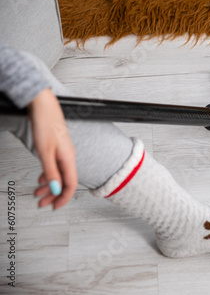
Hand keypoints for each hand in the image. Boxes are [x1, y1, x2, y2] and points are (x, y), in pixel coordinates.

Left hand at [29, 88, 77, 209]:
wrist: (43, 105)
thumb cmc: (45, 124)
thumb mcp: (45, 152)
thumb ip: (51, 172)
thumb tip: (55, 190)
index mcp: (68, 159)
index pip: (70, 185)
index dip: (64, 198)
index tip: (54, 207)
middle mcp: (68, 157)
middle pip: (64, 182)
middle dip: (53, 195)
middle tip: (42, 203)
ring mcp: (63, 152)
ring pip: (59, 175)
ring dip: (49, 186)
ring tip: (37, 193)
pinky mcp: (57, 148)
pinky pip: (55, 167)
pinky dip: (48, 175)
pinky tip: (41, 178)